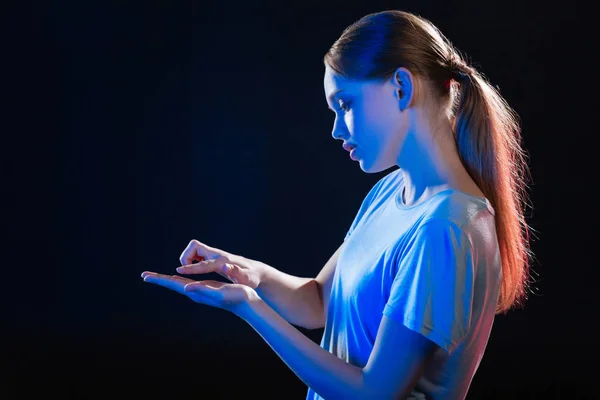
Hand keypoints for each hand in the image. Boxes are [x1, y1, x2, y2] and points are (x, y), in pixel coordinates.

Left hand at [141, 271, 257, 314]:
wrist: (246, 303)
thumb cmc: (235, 296)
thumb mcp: (218, 292)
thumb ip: (202, 290)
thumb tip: (186, 288)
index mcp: (196, 291)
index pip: (173, 284)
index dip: (159, 279)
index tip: (145, 276)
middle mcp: (195, 292)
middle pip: (173, 284)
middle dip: (159, 279)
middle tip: (144, 275)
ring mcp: (200, 291)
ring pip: (179, 284)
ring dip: (167, 280)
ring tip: (157, 277)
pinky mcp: (207, 288)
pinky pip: (188, 283)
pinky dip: (180, 279)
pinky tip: (179, 279)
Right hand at [175, 239, 263, 288]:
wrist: (256, 271)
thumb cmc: (251, 278)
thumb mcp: (247, 279)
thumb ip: (236, 272)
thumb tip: (225, 266)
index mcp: (223, 262)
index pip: (204, 264)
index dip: (190, 267)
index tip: (178, 270)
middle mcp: (218, 255)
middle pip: (195, 246)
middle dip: (185, 256)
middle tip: (184, 270)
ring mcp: (216, 254)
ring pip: (194, 248)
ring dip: (188, 257)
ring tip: (188, 269)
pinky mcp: (214, 256)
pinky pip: (197, 253)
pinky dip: (192, 258)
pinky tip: (196, 268)